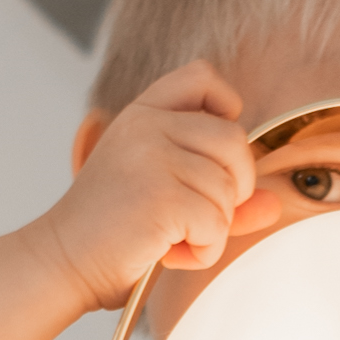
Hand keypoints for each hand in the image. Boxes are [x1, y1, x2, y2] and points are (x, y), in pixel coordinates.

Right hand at [36, 61, 281, 312]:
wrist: (64, 263)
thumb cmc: (111, 234)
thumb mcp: (168, 201)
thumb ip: (221, 196)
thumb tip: (275, 203)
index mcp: (143, 115)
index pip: (202, 77)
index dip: (227, 109)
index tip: (216, 154)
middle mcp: (146, 126)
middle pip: (235, 140)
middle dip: (234, 188)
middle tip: (199, 216)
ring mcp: (151, 156)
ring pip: (228, 190)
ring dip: (212, 230)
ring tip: (173, 240)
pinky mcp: (159, 195)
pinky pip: (216, 224)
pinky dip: (202, 251)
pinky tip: (169, 254)